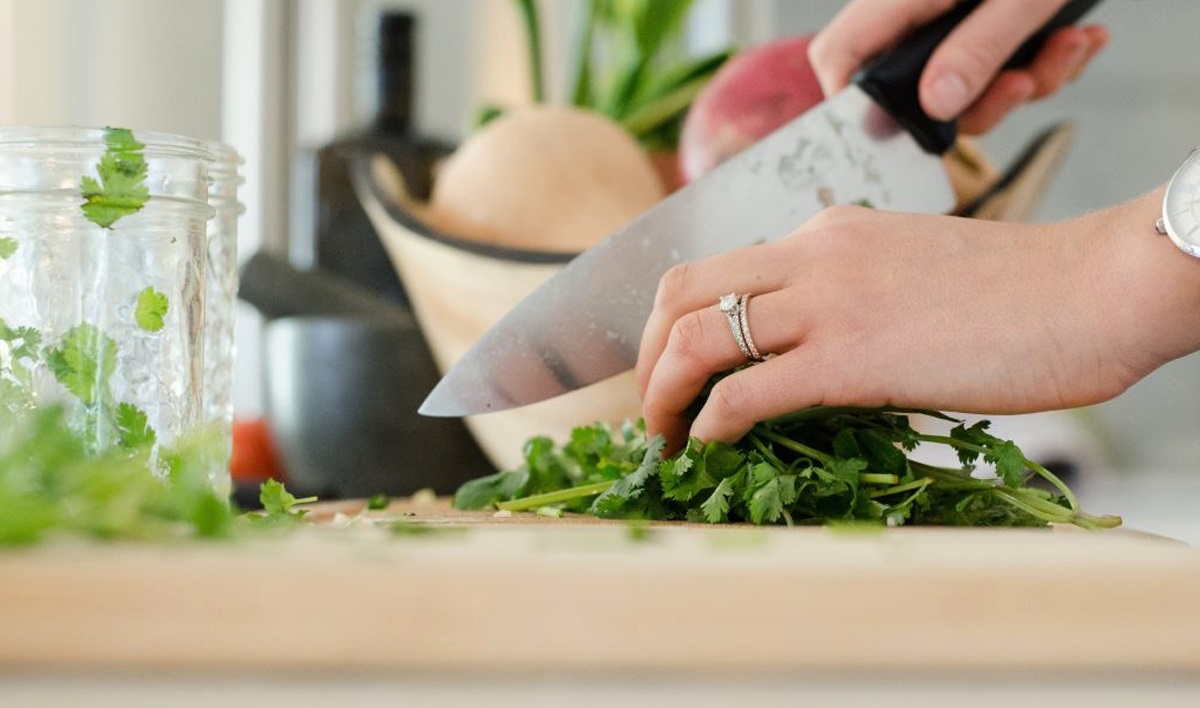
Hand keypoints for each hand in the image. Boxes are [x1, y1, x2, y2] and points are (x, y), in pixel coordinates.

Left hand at [636, 191, 1199, 452]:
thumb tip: (804, 356)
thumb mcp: (907, 271)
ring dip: (661, 395)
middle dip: (645, 356)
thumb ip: (847, 296)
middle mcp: (810, 255)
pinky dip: (709, 423)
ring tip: (663, 439)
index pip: (713, 269)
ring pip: (695, 338)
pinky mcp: (850, 358)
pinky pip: (746, 392)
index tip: (670, 371)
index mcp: (824, 234)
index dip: (671, 323)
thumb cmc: (1016, 294)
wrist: (1091, 290)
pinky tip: (710, 446)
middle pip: (679, 292)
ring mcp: (826, 303)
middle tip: (651, 408)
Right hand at [808, 0, 1108, 133]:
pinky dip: (1045, 61)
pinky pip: (1004, 65)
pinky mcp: (989, 22)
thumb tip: (939, 107)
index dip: (853, 104)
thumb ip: (978, 48)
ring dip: (1030, 78)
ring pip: (970, 85)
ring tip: (1070, 44)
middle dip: (985, 101)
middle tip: (1024, 82)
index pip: (841, 56)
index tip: (898, 132)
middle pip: (918, 89)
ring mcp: (954, 19)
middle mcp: (919, 13)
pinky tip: (1079, 36)